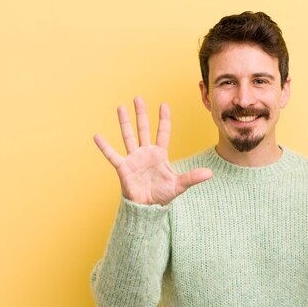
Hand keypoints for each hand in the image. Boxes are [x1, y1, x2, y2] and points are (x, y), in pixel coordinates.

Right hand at [94, 97, 212, 204]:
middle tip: (138, 97)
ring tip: (120, 107)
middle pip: (143, 129)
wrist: (147, 208)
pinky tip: (97, 136)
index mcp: (160, 154)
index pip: (163, 133)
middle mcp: (146, 153)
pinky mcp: (123, 168)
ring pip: (128, 136)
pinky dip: (104, 146)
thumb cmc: (162, 195)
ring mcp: (133, 159)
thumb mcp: (179, 185)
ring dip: (124, 122)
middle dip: (141, 114)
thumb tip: (210, 174)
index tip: (164, 104)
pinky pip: (112, 155)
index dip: (164, 119)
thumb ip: (193, 177)